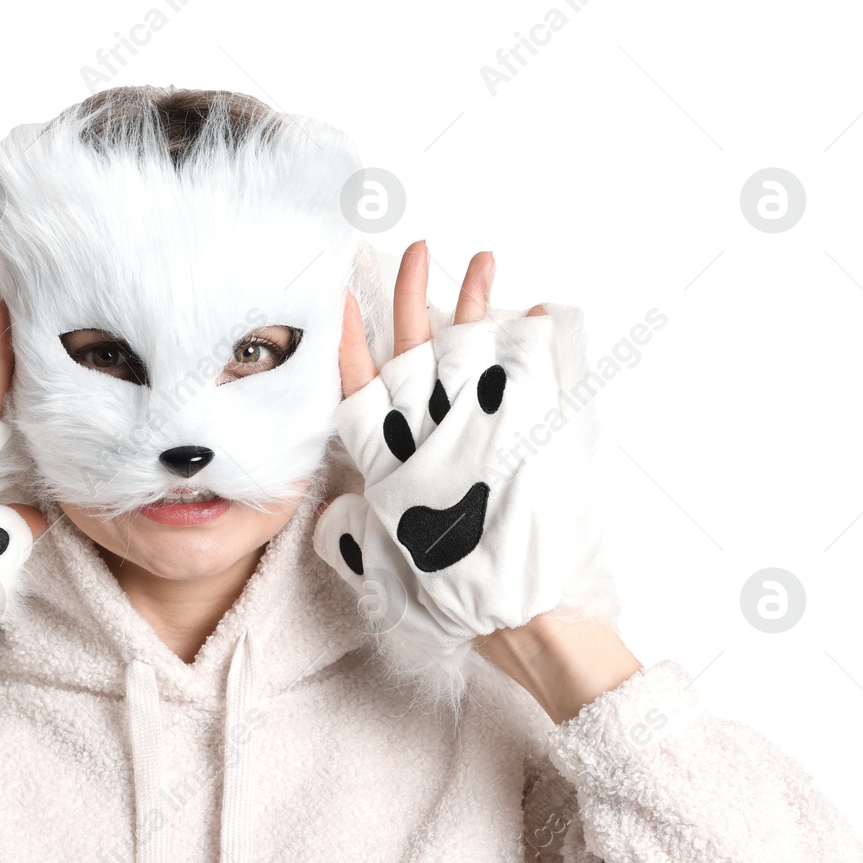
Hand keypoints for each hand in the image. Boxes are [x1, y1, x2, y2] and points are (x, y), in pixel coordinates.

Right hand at [313, 242, 625, 712]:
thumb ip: (349, 533)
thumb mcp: (381, 564)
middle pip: (416, 348)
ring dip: (474, 299)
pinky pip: (531, 368)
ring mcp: (483, 423)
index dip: (349, 339)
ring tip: (482, 258)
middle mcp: (431, 431)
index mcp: (388, 458)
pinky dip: (535, 337)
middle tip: (413, 249)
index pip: (359, 385)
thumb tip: (325, 521)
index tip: (340, 297)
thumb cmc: (448, 595)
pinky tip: (538, 310)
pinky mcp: (530, 428)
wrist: (520, 613)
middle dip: (412, 294)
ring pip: (471, 345)